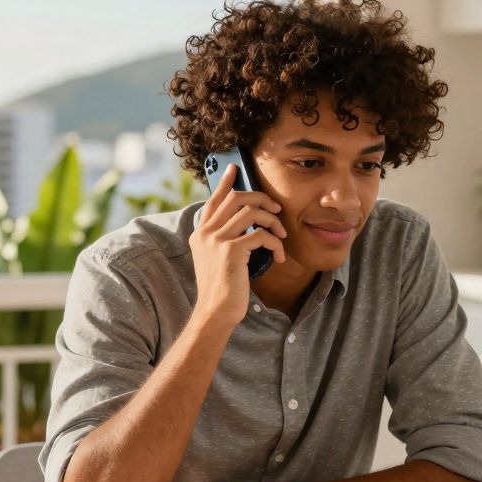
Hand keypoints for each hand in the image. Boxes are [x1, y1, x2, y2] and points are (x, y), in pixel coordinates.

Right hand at [189, 163, 286, 328]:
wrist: (215, 312)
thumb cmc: (222, 289)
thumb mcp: (217, 260)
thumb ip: (223, 239)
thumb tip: (245, 222)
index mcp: (200, 233)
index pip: (214, 200)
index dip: (225, 183)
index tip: (235, 169)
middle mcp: (206, 233)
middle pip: (236, 198)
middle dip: (261, 198)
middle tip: (276, 209)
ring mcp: (216, 241)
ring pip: (251, 212)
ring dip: (273, 221)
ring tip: (281, 235)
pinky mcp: (230, 251)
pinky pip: (261, 235)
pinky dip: (275, 243)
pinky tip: (279, 256)